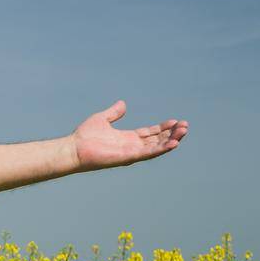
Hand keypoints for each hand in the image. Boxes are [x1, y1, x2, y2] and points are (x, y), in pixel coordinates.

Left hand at [71, 100, 188, 171]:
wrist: (74, 148)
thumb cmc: (84, 136)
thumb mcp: (102, 119)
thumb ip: (114, 113)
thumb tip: (122, 104)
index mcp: (127, 138)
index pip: (150, 133)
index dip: (163, 128)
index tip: (175, 121)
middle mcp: (132, 146)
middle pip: (157, 139)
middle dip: (171, 133)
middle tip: (185, 125)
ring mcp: (131, 152)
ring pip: (156, 146)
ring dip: (171, 140)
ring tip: (184, 132)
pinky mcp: (129, 156)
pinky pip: (149, 153)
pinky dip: (162, 148)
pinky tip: (174, 143)